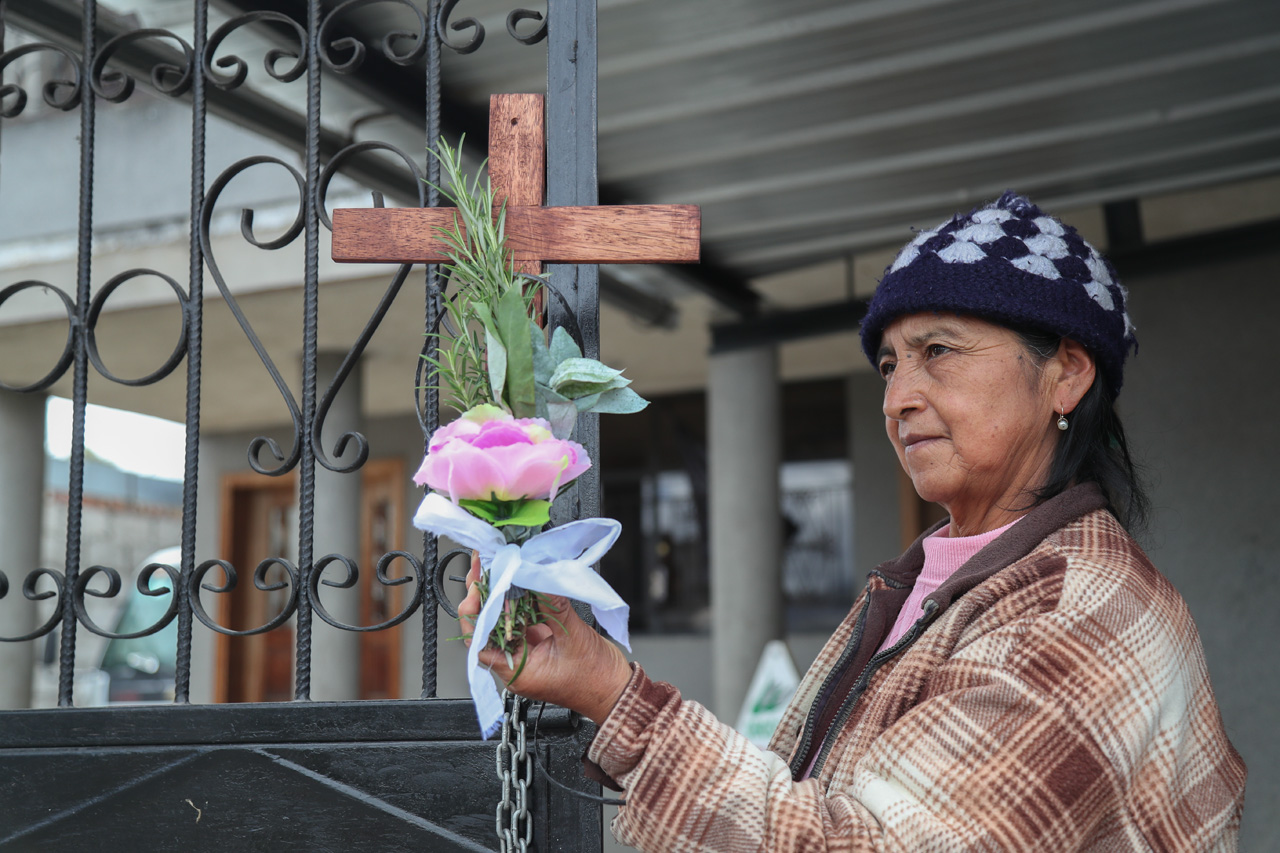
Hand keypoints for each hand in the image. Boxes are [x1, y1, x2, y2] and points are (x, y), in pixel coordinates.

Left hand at [459, 553, 631, 724]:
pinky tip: (519, 582)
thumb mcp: (574, 636)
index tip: (477, 587)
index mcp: (517, 673)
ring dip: (500, 596)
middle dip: (484, 597)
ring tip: (497, 569)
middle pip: (487, 629)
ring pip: (503, 622)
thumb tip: (537, 578)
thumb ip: (553, 605)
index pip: (479, 641)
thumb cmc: (596, 678)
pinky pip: (522, 620)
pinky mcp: (538, 644)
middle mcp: (516, 665)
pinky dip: (520, 601)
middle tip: (483, 568)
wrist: (616, 690)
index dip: (474, 612)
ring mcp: (526, 653)